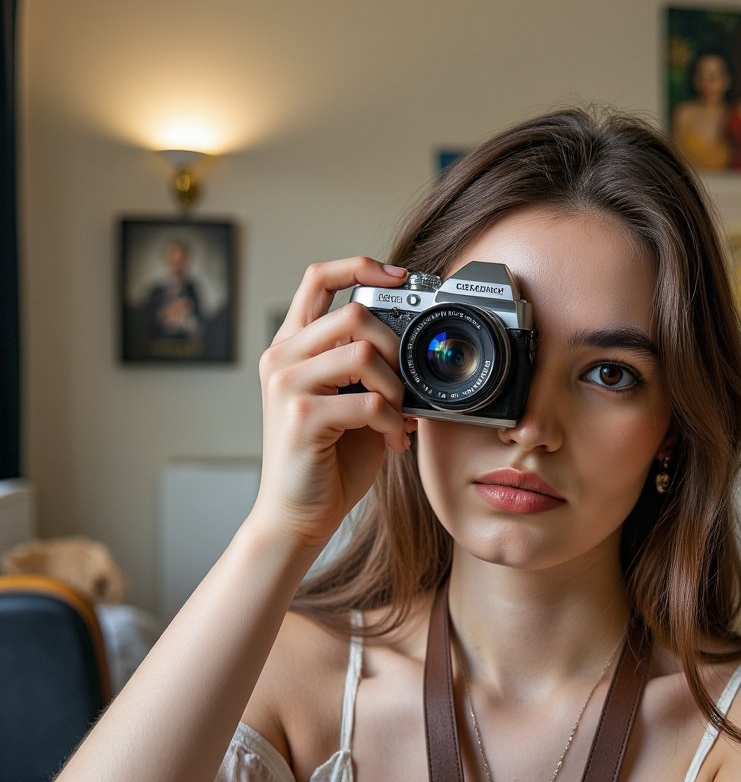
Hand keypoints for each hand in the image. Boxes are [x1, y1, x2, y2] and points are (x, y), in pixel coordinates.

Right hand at [250, 258, 414, 550]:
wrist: (298, 515)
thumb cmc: (328, 461)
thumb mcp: (352, 403)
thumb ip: (370, 370)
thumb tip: (416, 348)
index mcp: (292, 347)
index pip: (318, 279)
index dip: (361, 266)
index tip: (401, 275)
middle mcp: (282, 358)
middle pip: (354, 313)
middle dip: (396, 347)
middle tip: (403, 385)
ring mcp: (286, 384)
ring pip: (364, 351)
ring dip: (396, 387)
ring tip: (396, 417)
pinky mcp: (300, 415)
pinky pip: (369, 401)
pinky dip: (392, 421)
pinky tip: (391, 441)